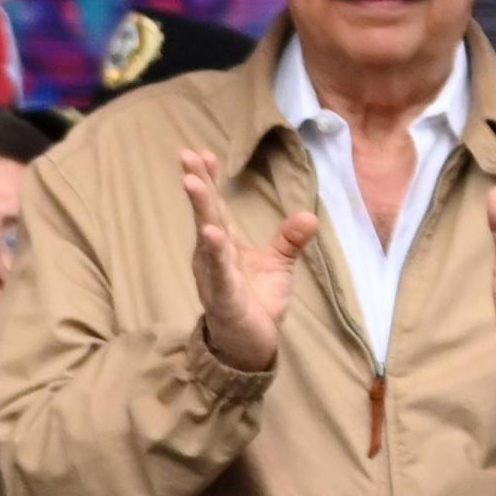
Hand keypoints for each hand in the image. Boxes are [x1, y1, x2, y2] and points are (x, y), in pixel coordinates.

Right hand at [181, 149, 319, 373]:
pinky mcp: (223, 295)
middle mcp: (213, 254)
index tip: (202, 152)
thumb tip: (309, 216)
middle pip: (206, 214)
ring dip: (200, 209)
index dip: (209, 180)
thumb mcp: (278, 264)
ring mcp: (215, 273)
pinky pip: (218, 271)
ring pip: (206, 237)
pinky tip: (210, 234)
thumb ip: (289, 240)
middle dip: (197, 184)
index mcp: (225, 244)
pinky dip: (214, 253)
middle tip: (186, 155)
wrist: (251, 342)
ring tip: (192, 182)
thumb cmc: (257, 300)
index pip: (216, 207)